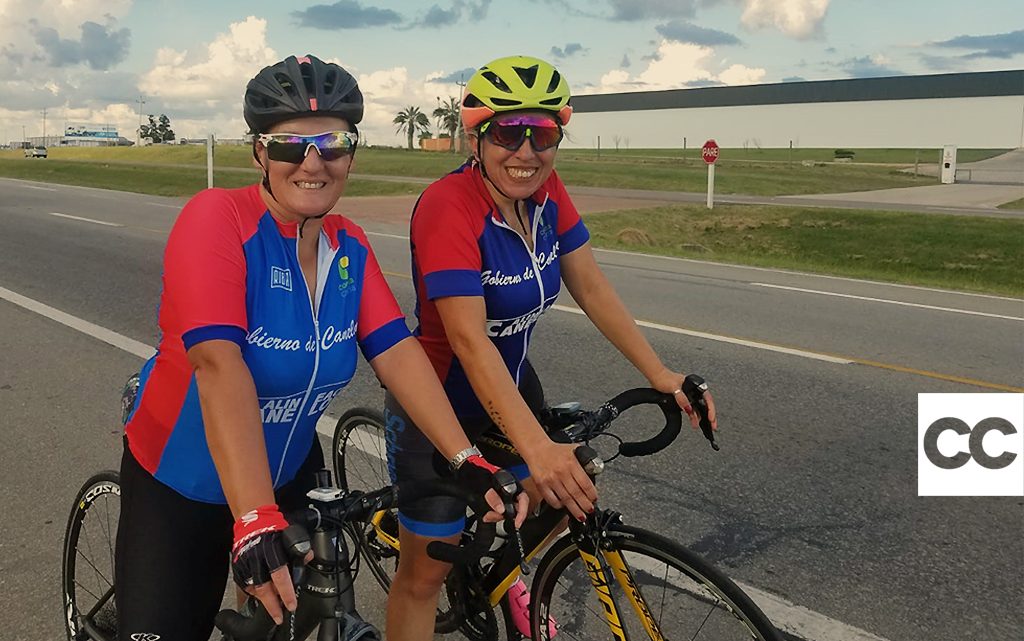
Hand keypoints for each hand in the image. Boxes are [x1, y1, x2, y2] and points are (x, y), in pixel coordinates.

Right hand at [231, 504, 295, 624]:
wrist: (252, 521)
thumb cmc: (273, 529)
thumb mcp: (290, 535)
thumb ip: (299, 549)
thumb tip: (308, 558)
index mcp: (271, 550)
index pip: (280, 576)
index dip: (286, 592)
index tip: (291, 605)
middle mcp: (256, 558)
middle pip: (264, 588)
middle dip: (272, 605)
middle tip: (280, 616)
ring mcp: (245, 563)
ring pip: (254, 589)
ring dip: (264, 601)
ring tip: (274, 608)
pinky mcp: (238, 567)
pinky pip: (246, 585)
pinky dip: (254, 592)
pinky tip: (262, 595)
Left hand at [455, 455, 529, 527]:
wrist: (464, 470)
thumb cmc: (474, 472)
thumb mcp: (483, 484)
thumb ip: (492, 497)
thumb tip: (501, 509)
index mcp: (510, 482)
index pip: (523, 499)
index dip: (522, 512)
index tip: (517, 522)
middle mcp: (508, 489)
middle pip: (515, 508)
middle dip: (505, 516)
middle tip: (494, 517)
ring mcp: (501, 496)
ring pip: (505, 512)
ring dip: (496, 516)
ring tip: (487, 515)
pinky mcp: (494, 501)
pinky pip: (497, 512)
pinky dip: (492, 515)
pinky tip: (486, 515)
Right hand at [522, 440, 597, 520]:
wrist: (537, 449)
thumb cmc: (557, 451)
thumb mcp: (575, 450)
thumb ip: (586, 460)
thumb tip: (596, 471)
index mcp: (571, 463)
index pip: (585, 483)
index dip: (591, 494)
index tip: (594, 499)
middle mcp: (561, 472)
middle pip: (576, 493)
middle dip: (584, 505)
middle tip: (589, 510)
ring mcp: (550, 479)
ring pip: (565, 499)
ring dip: (574, 509)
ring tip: (580, 515)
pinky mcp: (541, 485)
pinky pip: (552, 500)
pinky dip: (559, 505)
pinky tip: (564, 506)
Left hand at [650, 368, 717, 430]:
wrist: (655, 376)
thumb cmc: (665, 377)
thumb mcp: (674, 388)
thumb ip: (681, 398)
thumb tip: (688, 409)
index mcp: (695, 385)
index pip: (707, 398)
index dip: (711, 409)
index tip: (711, 418)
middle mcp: (693, 390)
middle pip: (705, 404)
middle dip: (708, 415)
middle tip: (712, 426)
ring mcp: (688, 395)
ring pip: (697, 407)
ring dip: (698, 417)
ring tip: (697, 425)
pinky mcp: (683, 399)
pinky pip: (690, 408)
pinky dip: (692, 415)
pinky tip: (693, 421)